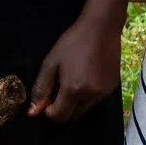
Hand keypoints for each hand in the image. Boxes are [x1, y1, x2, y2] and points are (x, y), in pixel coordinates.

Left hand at [29, 0, 127, 121]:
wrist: (101, 27)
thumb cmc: (73, 42)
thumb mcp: (51, 62)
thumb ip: (41, 89)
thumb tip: (33, 112)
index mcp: (74, 88)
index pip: (59, 116)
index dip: (50, 110)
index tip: (49, 96)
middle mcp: (91, 94)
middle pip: (72, 116)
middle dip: (63, 107)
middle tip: (60, 87)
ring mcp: (104, 92)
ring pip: (84, 109)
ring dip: (76, 102)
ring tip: (75, 79)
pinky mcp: (113, 87)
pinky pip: (96, 100)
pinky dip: (88, 95)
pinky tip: (87, 76)